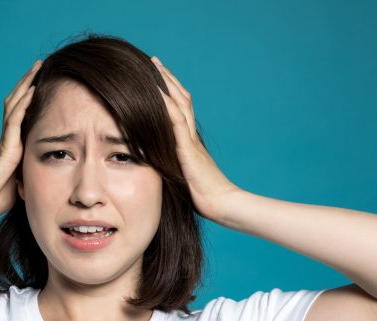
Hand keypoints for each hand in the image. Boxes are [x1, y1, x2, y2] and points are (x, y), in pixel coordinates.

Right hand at [0, 59, 40, 220]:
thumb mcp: (18, 186)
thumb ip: (28, 175)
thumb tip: (45, 176)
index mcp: (11, 149)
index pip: (21, 117)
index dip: (30, 101)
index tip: (40, 86)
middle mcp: (8, 140)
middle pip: (17, 104)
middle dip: (27, 84)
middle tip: (38, 67)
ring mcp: (6, 142)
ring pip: (16, 106)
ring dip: (26, 85)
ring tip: (36, 67)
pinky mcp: (5, 148)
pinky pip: (15, 120)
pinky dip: (24, 104)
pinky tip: (33, 90)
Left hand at [152, 56, 241, 221]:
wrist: (223, 204)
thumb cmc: (204, 196)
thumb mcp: (182, 176)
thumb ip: (172, 165)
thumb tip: (154, 163)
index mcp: (190, 141)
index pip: (179, 109)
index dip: (169, 92)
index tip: (156, 76)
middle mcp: (191, 136)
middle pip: (180, 98)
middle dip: (166, 79)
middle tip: (153, 61)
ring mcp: (191, 141)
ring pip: (179, 104)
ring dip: (166, 84)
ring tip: (153, 66)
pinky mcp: (188, 150)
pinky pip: (176, 123)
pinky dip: (166, 106)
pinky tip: (156, 93)